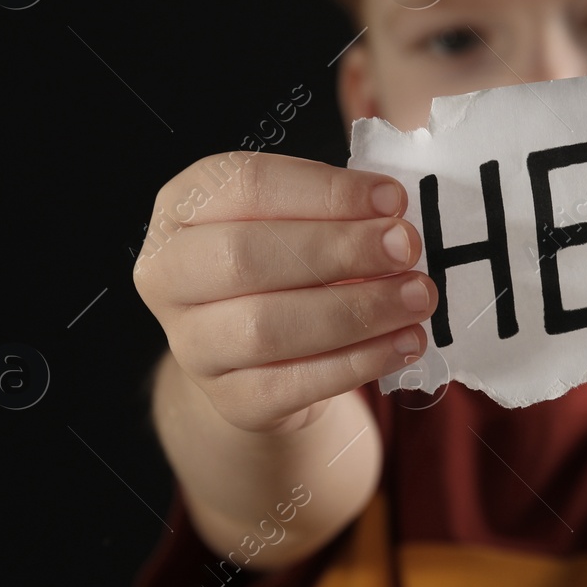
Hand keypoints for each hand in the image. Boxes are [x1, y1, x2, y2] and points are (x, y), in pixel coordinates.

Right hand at [132, 153, 434, 432]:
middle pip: (245, 256)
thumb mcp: (303, 216)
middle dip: (338, 249)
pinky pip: (292, 385)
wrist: (266, 355)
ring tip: (418, 296)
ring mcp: (191, 345)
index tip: (392, 198)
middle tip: (406, 246)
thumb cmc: (291, 263)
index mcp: (183, 207)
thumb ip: (339, 201)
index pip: (244, 185)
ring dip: (356, 309)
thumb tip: (392, 207)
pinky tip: (406, 342)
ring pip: (265, 328)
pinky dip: (358, 362)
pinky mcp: (230, 400)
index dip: (324, 191)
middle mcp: (168, 274)